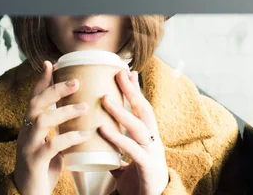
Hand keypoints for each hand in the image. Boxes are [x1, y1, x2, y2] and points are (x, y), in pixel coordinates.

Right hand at [13, 61, 91, 194]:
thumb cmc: (43, 168)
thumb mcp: (50, 144)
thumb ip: (58, 130)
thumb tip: (80, 112)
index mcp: (29, 126)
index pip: (34, 98)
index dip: (41, 80)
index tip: (50, 63)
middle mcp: (25, 132)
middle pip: (36, 104)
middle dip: (54, 90)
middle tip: (76, 82)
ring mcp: (28, 146)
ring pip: (42, 121)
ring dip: (64, 111)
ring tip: (85, 107)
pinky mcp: (35, 161)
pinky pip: (52, 146)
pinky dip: (69, 137)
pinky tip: (85, 134)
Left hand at [99, 70, 168, 194]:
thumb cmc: (141, 181)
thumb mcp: (127, 161)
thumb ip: (116, 150)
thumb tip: (98, 139)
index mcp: (149, 137)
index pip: (142, 108)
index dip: (135, 90)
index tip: (126, 71)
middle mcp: (153, 141)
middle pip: (144, 110)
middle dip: (132, 91)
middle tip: (118, 74)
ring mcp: (153, 153)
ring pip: (138, 127)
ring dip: (121, 111)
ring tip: (105, 98)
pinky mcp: (148, 167)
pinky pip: (132, 150)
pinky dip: (117, 138)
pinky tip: (103, 128)